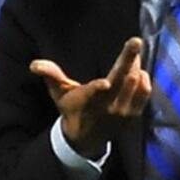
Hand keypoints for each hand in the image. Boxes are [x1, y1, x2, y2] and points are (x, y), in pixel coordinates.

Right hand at [30, 37, 151, 158]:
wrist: (86, 138)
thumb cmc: (72, 108)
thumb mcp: (59, 93)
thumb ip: (51, 75)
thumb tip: (34, 64)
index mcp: (87, 101)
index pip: (93, 94)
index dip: (97, 89)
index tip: (105, 83)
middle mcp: (107, 108)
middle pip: (121, 81)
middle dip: (129, 59)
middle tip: (136, 41)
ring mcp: (123, 112)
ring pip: (135, 82)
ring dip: (135, 64)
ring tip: (133, 51)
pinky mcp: (134, 114)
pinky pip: (145, 91)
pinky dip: (143, 77)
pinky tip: (138, 69)